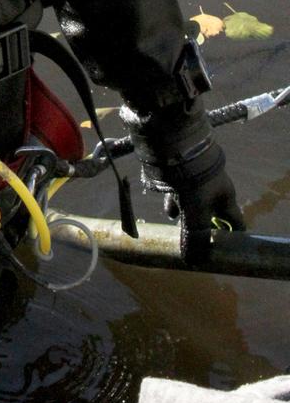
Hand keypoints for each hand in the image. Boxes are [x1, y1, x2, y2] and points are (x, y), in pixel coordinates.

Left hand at [162, 146, 244, 265]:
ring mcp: (199, 176)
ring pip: (193, 200)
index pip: (235, 223)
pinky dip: (173, 196)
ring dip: (184, 211)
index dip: (231, 237)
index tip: (222, 249)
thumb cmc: (192, 179)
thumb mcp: (194, 211)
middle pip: (211, 213)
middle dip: (201, 225)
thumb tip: (193, 260)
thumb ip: (194, 236)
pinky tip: (167, 202)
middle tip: (192, 239)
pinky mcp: (183, 168)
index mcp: (225, 197)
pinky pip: (180, 188)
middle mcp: (215, 187)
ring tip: (175, 219)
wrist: (174, 141)